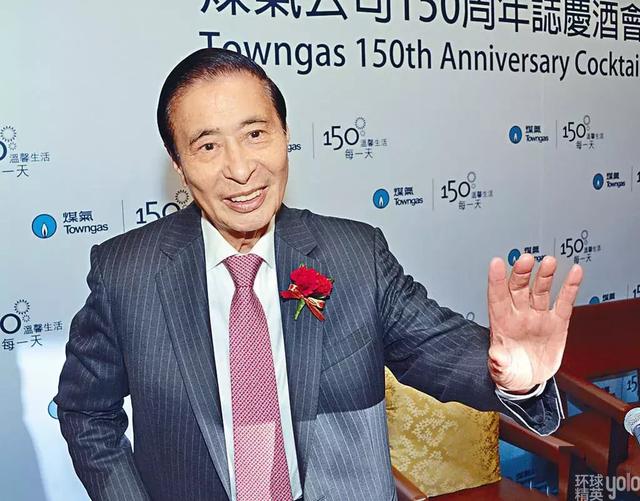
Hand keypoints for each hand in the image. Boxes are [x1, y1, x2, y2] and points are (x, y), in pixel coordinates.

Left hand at [486, 254, 582, 391]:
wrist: (529, 380)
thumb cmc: (511, 370)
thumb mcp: (502, 370)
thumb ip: (499, 363)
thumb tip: (494, 357)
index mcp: (501, 322)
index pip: (497, 296)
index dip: (496, 280)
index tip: (496, 263)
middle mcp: (519, 314)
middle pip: (518, 288)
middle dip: (521, 273)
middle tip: (526, 260)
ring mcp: (538, 316)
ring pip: (540, 290)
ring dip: (544, 275)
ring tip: (549, 262)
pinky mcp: (557, 322)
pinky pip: (564, 301)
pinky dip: (569, 286)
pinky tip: (574, 272)